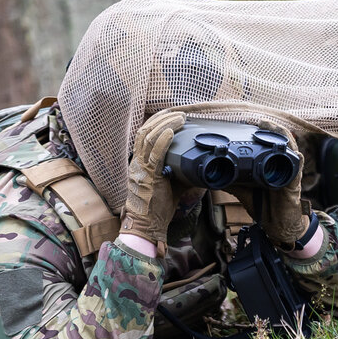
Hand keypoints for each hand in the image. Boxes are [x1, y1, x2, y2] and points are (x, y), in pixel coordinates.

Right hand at [120, 111, 187, 253]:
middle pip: (146, 131)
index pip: (145, 135)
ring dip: (166, 125)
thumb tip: (200, 166)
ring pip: (149, 138)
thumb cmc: (158, 207)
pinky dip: (163, 141)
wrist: (147, 225)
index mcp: (139, 162)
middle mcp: (137, 162)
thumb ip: (180, 172)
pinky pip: (154, 154)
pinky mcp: (148, 177)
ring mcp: (140, 168)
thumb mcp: (170, 184)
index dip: (157, 121)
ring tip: (180, 118)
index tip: (171, 114)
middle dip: (162, 118)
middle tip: (179, 112)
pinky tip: (171, 132)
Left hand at [225, 121, 308, 246]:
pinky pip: (296, 165)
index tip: (244, 120)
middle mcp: (279, 164)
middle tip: (255, 118)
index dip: (257, 129)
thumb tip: (210, 176)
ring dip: (279, 134)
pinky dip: (295, 156)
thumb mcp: (243, 191)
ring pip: (288, 147)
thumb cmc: (263, 206)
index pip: (264, 142)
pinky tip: (291, 147)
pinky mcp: (294, 182)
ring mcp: (288, 171)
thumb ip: (230, 181)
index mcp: (267, 163)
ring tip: (268, 125)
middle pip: (276, 140)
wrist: (277, 226)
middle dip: (268, 127)